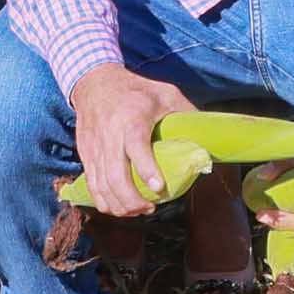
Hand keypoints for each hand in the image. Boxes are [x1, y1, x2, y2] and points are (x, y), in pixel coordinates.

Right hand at [65, 65, 190, 215]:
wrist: (94, 82)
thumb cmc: (136, 90)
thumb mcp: (165, 93)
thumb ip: (186, 115)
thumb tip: (207, 142)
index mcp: (132, 117)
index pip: (136, 145)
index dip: (146, 169)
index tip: (159, 187)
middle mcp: (110, 133)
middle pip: (115, 174)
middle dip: (131, 199)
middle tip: (150, 208)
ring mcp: (95, 145)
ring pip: (101, 184)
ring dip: (120, 204)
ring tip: (138, 210)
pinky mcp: (85, 153)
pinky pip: (91, 183)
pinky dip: (103, 200)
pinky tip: (118, 208)